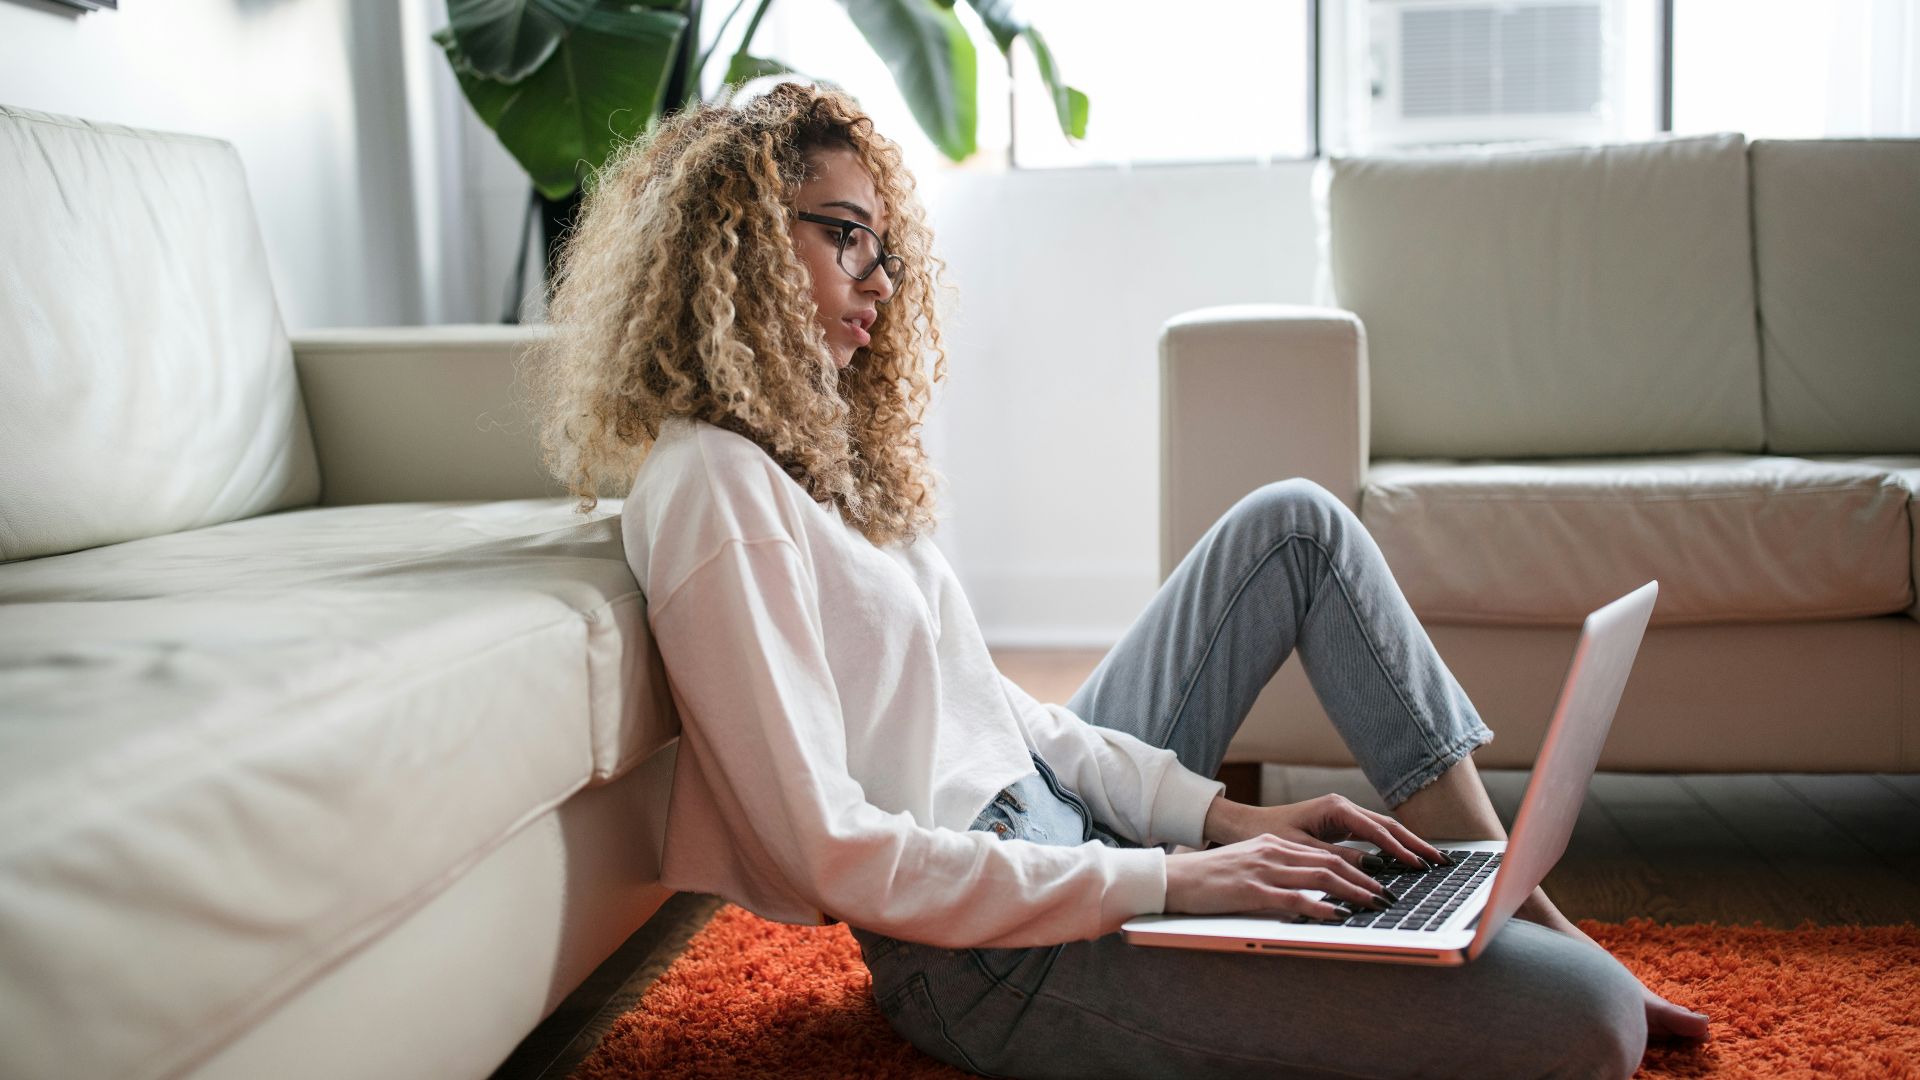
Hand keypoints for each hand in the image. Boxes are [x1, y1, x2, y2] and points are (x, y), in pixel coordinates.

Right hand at [1164, 833, 1392, 918]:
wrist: (1173, 878)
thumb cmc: (1208, 878)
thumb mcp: (1247, 866)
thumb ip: (1276, 871)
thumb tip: (1307, 889)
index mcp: (1273, 844)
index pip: (1324, 854)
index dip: (1355, 867)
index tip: (1376, 881)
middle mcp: (1273, 852)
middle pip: (1329, 863)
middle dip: (1364, 880)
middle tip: (1387, 895)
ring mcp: (1263, 870)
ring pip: (1319, 877)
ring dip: (1352, 892)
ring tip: (1374, 904)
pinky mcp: (1252, 891)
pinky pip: (1294, 898)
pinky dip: (1320, 906)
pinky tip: (1338, 915)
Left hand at [1203, 792, 1450, 871]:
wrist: (1246, 826)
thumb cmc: (1268, 835)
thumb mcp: (1302, 850)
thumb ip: (1337, 859)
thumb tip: (1373, 869)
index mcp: (1335, 808)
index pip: (1377, 831)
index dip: (1400, 850)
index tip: (1419, 865)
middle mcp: (1343, 807)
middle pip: (1388, 826)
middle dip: (1416, 844)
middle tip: (1441, 861)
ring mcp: (1344, 814)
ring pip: (1384, 830)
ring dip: (1407, 845)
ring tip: (1432, 861)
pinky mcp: (1341, 824)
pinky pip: (1373, 836)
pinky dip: (1391, 847)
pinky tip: (1406, 860)